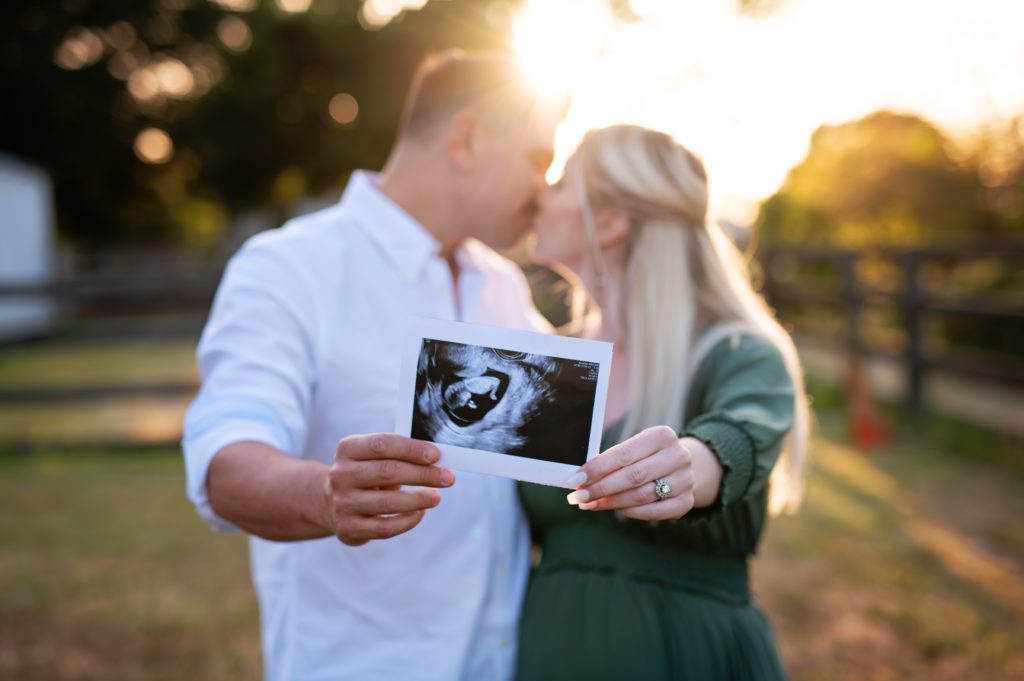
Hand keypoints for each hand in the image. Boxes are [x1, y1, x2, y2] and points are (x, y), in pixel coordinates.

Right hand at [325, 433, 454, 545]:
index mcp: (347, 449)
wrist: (330, 502)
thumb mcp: (372, 457)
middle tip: (448, 477)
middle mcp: (341, 475)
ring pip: (388, 502)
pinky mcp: (348, 528)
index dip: (411, 449)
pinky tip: (420, 513)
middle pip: (388, 472)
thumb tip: (436, 462)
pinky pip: (384, 527)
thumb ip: (398, 455)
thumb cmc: (365, 474)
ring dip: (419, 499)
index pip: (382, 444)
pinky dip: (407, 521)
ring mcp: (343, 503)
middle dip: (423, 474)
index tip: (436, 456)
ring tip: (436, 497)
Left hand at [566, 426, 695, 521]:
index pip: (623, 454)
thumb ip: (611, 461)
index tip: (576, 479)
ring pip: (642, 496)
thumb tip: (580, 479)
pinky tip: (614, 509)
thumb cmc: (646, 456)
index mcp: (662, 436)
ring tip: (590, 504)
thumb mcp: (633, 449)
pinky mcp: (687, 502)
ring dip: (611, 502)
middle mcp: (678, 456)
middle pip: (632, 476)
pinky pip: (653, 512)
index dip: (597, 468)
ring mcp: (685, 480)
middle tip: (579, 497)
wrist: (680, 467)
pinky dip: (631, 512)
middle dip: (601, 488)